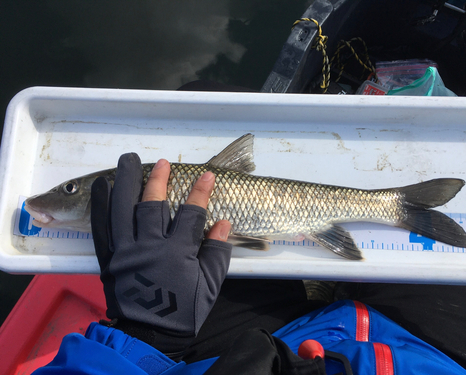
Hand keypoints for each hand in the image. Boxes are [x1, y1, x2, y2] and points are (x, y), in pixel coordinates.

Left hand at [91, 153, 231, 356]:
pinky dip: (100, 205)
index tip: (206, 176)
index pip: (191, 213)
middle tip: (163, 162)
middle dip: (159, 179)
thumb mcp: (210, 286)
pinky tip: (102, 186)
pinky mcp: (110, 257)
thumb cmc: (182, 311)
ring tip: (128, 160)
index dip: (200, 192)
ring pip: (124, 209)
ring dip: (126, 182)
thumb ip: (217, 252)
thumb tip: (223, 224)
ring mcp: (125, 250)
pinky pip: (102, 227)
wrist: (149, 335)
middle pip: (153, 204)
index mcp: (176, 252)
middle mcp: (149, 246)